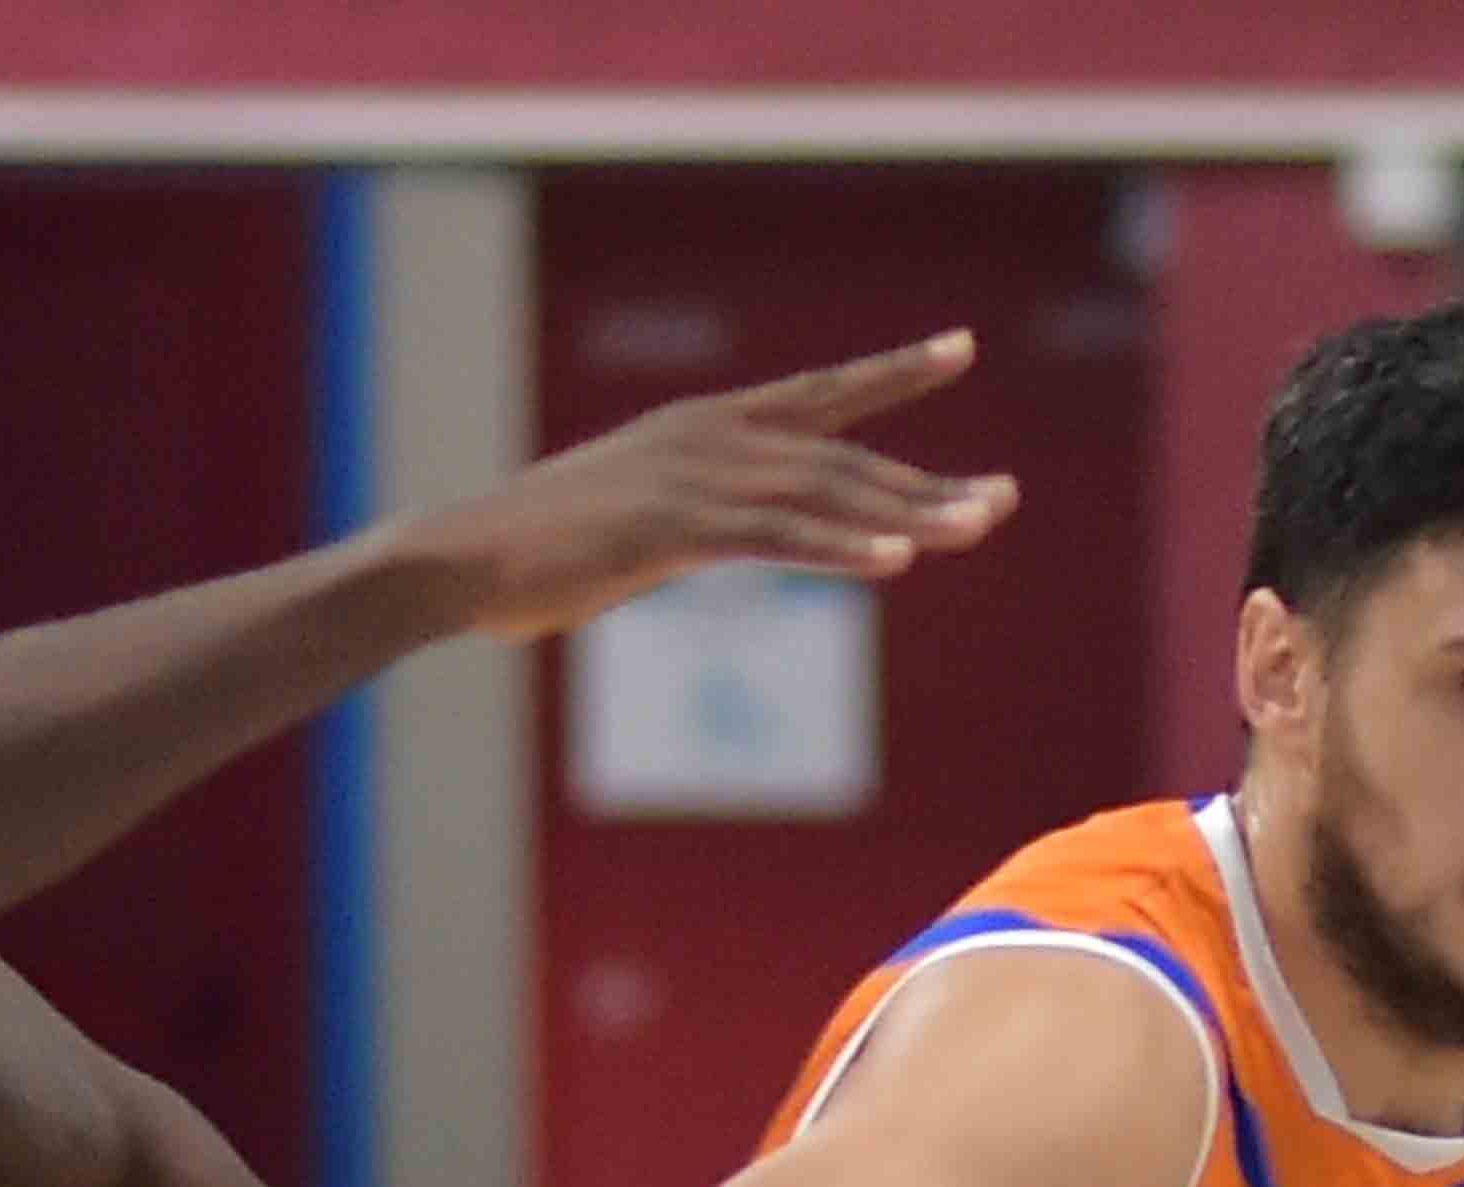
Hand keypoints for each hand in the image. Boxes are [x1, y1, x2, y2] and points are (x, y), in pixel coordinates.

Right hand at [387, 332, 1018, 643]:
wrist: (457, 561)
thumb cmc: (533, 555)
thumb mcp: (631, 528)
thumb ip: (690, 524)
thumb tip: (719, 540)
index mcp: (701, 429)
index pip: (816, 395)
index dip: (890, 372)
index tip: (957, 349)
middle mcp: (708, 438)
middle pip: (841, 455)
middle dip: (928, 479)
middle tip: (1006, 498)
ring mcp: (690, 479)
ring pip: (825, 492)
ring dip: (909, 513)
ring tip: (981, 526)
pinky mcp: (670, 528)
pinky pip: (776, 538)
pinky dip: (841, 546)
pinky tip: (898, 558)